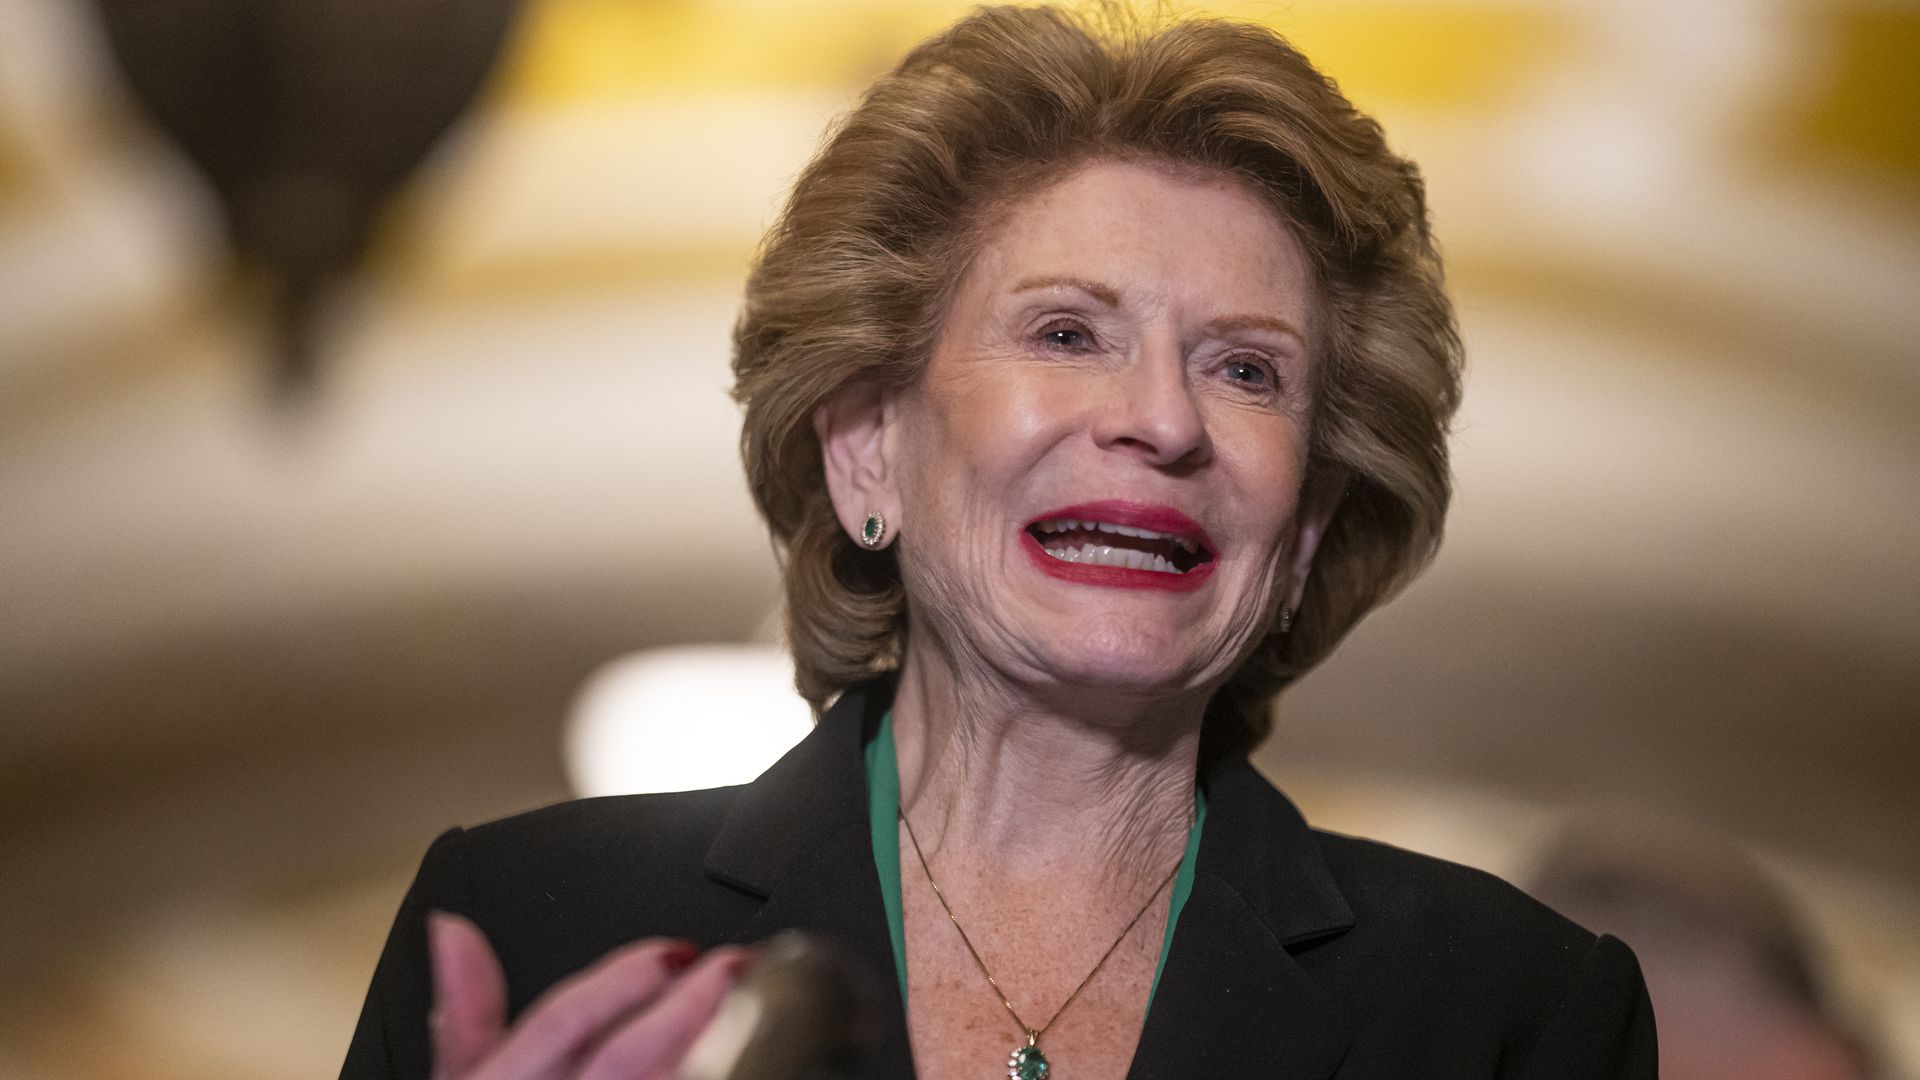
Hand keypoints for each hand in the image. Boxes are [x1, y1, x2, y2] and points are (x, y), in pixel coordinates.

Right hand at [427, 911, 752, 1079]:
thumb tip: (453, 929)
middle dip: (682, 1004)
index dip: (621, 981)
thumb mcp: (461, 1079)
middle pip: (622, 1056)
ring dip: (707, 1045)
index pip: (561, 1021)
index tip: (674, 951)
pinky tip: (746, 1061)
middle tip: (731, 966)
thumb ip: (466, 1008)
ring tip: (753, 1008)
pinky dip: (712, 1076)